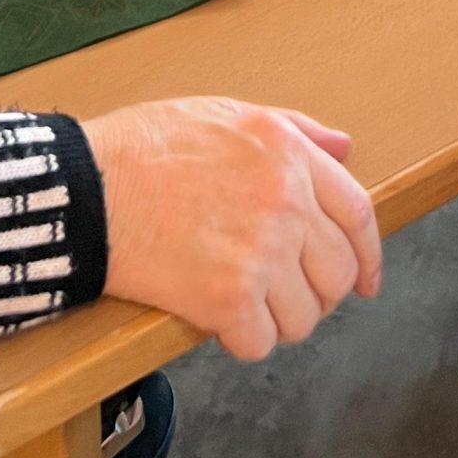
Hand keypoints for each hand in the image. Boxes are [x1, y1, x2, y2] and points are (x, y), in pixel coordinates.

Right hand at [86, 95, 381, 359]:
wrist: (88, 189)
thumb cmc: (147, 147)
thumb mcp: (228, 114)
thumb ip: (295, 131)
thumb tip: (343, 147)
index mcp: (289, 155)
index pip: (358, 214)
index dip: (370, 255)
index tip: (368, 280)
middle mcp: (285, 204)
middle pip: (337, 275)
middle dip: (317, 292)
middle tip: (286, 293)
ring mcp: (259, 254)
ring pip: (303, 318)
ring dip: (278, 319)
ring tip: (245, 301)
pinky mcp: (226, 300)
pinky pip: (261, 343)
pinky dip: (243, 339)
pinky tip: (217, 317)